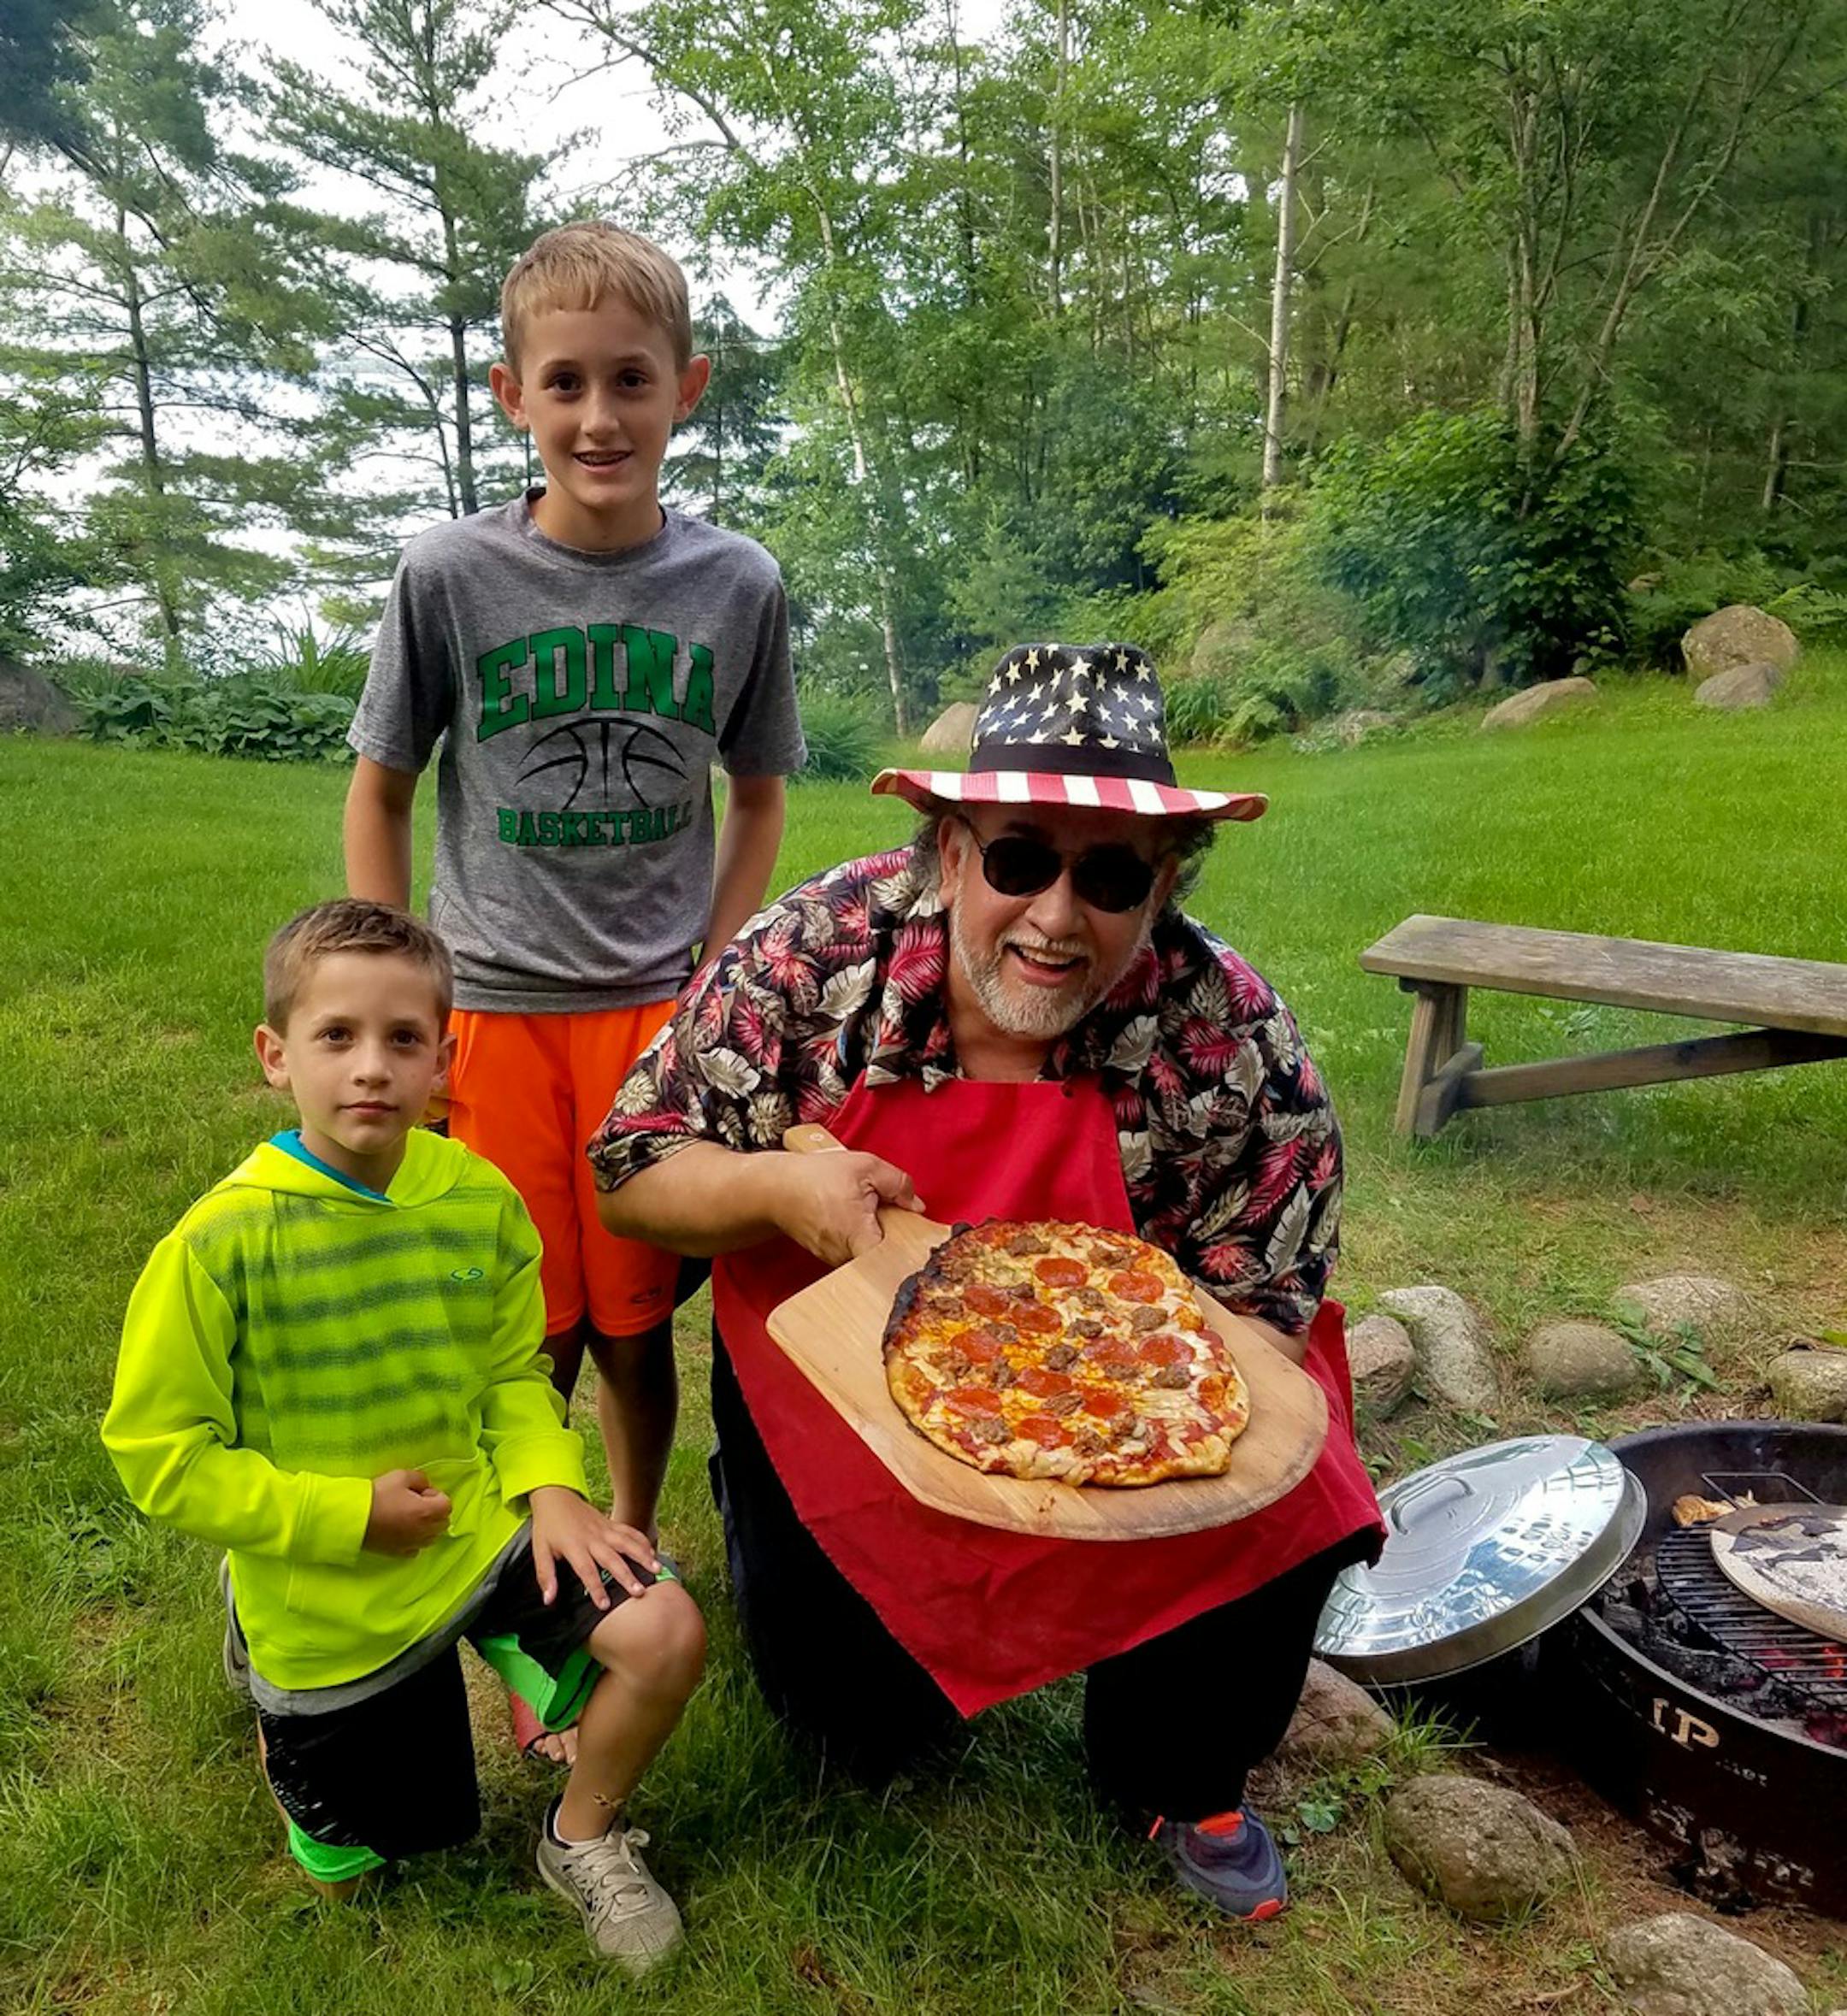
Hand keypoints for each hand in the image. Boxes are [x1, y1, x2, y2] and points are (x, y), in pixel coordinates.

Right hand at [363, 1469, 451, 1554]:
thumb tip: (425, 1488)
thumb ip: (421, 1479)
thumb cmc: (379, 1495)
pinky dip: (415, 1540)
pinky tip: (402, 1530)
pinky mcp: (399, 1553)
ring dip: (427, 1526)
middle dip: (434, 1511)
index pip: (447, 1504)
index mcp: (428, 1512)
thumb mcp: (401, 1476)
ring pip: (432, 1537)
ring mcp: (413, 1544)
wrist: (353, 1518)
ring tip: (408, 1517)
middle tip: (415, 1503)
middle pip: (443, 1522)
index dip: (435, 1495)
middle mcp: (425, 1531)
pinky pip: (417, 1548)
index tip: (418, 1492)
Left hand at [529, 1485, 658, 1608]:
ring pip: (627, 1543)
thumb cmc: (547, 1527)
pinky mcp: (611, 1523)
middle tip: (639, 1592)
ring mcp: (605, 1529)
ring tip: (657, 1569)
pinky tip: (653, 1553)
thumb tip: (548, 1599)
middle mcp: (593, 1538)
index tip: (605, 1605)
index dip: (596, 1588)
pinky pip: (630, 1532)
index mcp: (574, 1546)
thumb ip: (545, 1575)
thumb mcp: (540, 1550)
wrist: (556, 1496)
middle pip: (612, 1559)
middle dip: (627, 1576)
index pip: (587, 1570)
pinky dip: (642, 1541)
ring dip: (643, 1556)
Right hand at [772, 1149, 923, 1266]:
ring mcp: (834, 1259)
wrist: (776, 1188)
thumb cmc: (816, 1176)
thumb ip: (897, 1184)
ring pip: (867, 1254)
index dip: (908, 1254)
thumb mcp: (865, 1167)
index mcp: (857, 1234)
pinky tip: (852, 1218)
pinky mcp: (827, 1257)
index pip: (890, 1261)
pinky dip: (858, 1237)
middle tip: (890, 1214)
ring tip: (865, 1212)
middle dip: (892, 1236)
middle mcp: (845, 1255)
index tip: (917, 1244)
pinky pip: (853, 1252)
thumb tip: (917, 1204)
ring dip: (874, 1236)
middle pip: (883, 1256)